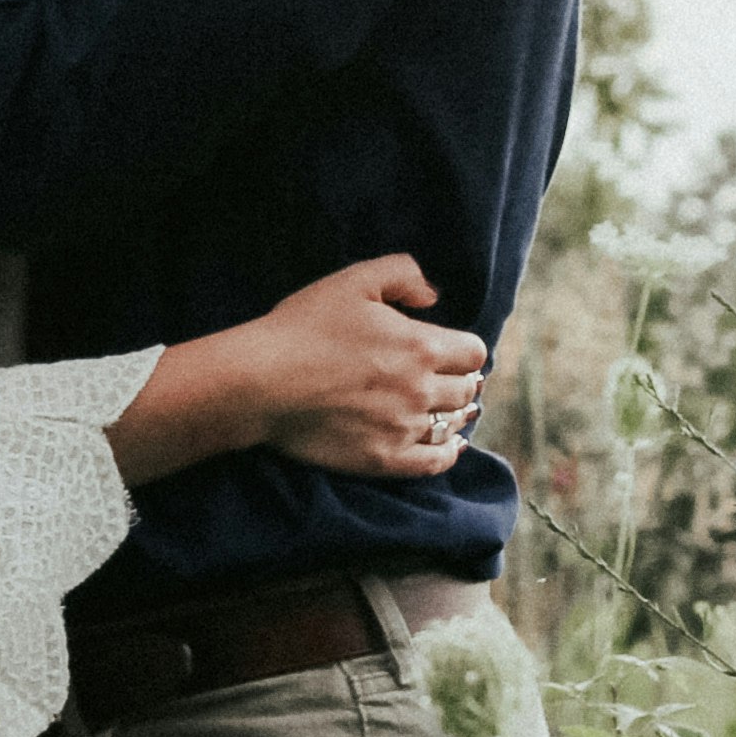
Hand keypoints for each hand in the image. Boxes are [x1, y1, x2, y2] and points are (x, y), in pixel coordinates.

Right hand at [245, 255, 495, 479]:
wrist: (262, 381)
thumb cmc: (304, 327)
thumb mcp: (353, 281)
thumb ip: (403, 274)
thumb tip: (434, 295)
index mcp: (421, 345)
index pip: (473, 353)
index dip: (465, 350)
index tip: (453, 352)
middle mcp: (420, 390)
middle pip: (466, 390)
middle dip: (460, 382)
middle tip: (450, 381)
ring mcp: (403, 428)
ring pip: (452, 425)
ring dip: (456, 415)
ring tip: (452, 411)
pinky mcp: (383, 458)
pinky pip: (434, 462)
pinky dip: (448, 453)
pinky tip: (448, 446)